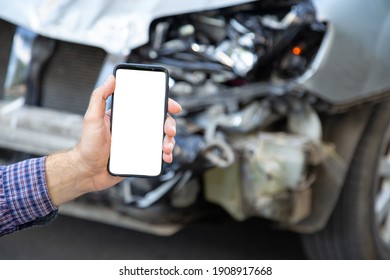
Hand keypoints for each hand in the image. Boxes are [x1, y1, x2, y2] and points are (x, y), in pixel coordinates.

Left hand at [46, 75, 181, 205]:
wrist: (87, 172)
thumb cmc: (87, 146)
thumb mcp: (92, 118)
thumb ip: (99, 97)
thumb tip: (111, 79)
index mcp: (126, 117)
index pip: (148, 106)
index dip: (164, 104)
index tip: (173, 106)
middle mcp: (135, 128)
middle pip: (160, 122)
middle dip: (170, 125)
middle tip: (170, 131)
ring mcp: (139, 143)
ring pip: (162, 138)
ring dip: (170, 141)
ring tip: (166, 147)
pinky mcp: (141, 157)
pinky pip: (157, 154)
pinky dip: (166, 155)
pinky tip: (166, 157)